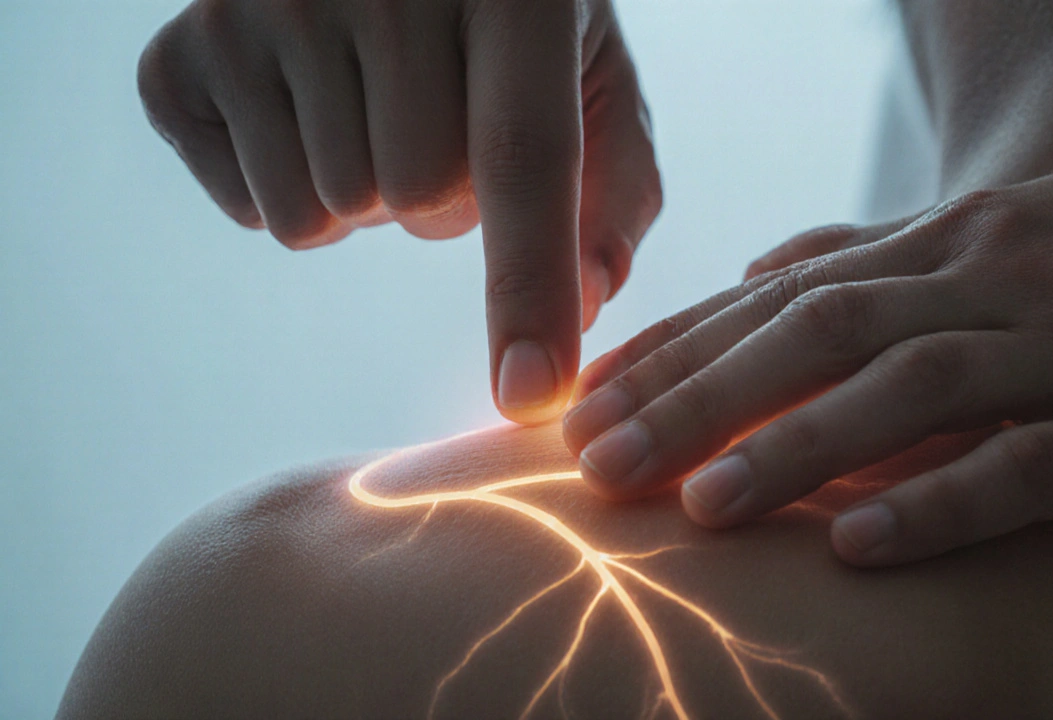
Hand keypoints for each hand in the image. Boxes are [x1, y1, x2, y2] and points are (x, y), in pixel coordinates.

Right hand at [138, 0, 661, 421]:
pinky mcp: (184, 51)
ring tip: (369, 110)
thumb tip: (583, 307)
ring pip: (328, 215)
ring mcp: (267, 4)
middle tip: (437, 120)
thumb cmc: (506, 18)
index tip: (530, 394)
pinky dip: (287, 190)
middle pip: (415, 204)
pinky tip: (304, 112)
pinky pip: (252, 212)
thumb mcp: (589, 73)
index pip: (519, 157)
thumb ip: (612, 190)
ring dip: (364, 198)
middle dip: (440, 200)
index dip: (527, 286)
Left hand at [563, 145, 1052, 565]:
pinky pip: (1032, 467)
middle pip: (821, 334)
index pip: (785, 292)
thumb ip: (883, 251)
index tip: (592, 396)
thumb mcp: (1006, 229)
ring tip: (695, 503)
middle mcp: (998, 281)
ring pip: (910, 392)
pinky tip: (861, 547)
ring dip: (795, 447)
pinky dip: (941, 505)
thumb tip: (765, 268)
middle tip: (598, 459)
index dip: (683, 346)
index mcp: (955, 239)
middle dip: (700, 398)